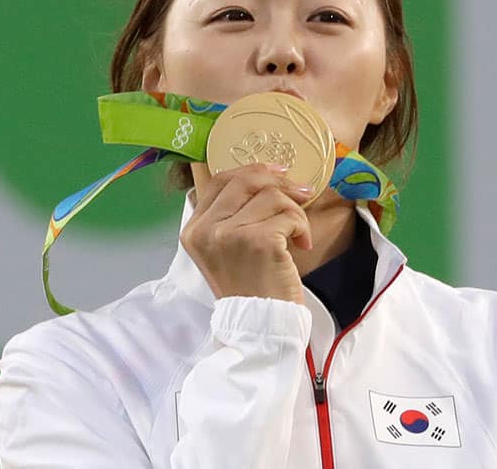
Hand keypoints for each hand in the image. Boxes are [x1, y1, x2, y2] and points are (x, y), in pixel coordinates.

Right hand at [180, 163, 314, 302]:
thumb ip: (233, 215)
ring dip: (295, 212)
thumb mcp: (228, 250)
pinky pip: (289, 215)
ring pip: (272, 196)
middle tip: (301, 194)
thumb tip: (267, 177)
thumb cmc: (251, 287)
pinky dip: (302, 227)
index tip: (278, 173)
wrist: (261, 325)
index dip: (251, 171)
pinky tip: (301, 245)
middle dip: (280, 183)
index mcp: (195, 230)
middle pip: (246, 180)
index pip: (219, 181)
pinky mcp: (258, 242)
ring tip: (297, 234)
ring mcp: (230, 235)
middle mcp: (207, 230)